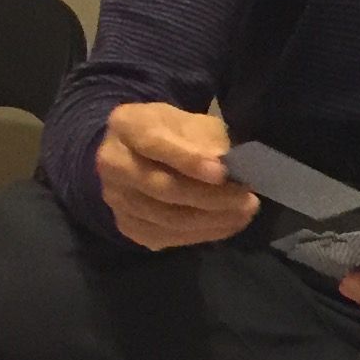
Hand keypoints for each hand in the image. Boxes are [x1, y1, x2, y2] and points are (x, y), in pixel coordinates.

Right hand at [99, 102, 260, 250]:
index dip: (188, 160)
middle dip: (210, 197)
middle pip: (162, 187)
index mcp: (126, 125)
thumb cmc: (170, 132)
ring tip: (244, 213)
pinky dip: (200, 234)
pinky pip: (165, 237)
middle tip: (247, 199)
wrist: (137, 153)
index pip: (154, 144)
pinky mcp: (126, 225)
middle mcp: (112, 163)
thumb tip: (225, 167)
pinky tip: (226, 225)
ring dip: (211, 220)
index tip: (222, 173)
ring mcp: (116, 198)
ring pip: (166, 218)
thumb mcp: (190, 122)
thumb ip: (205, 141)